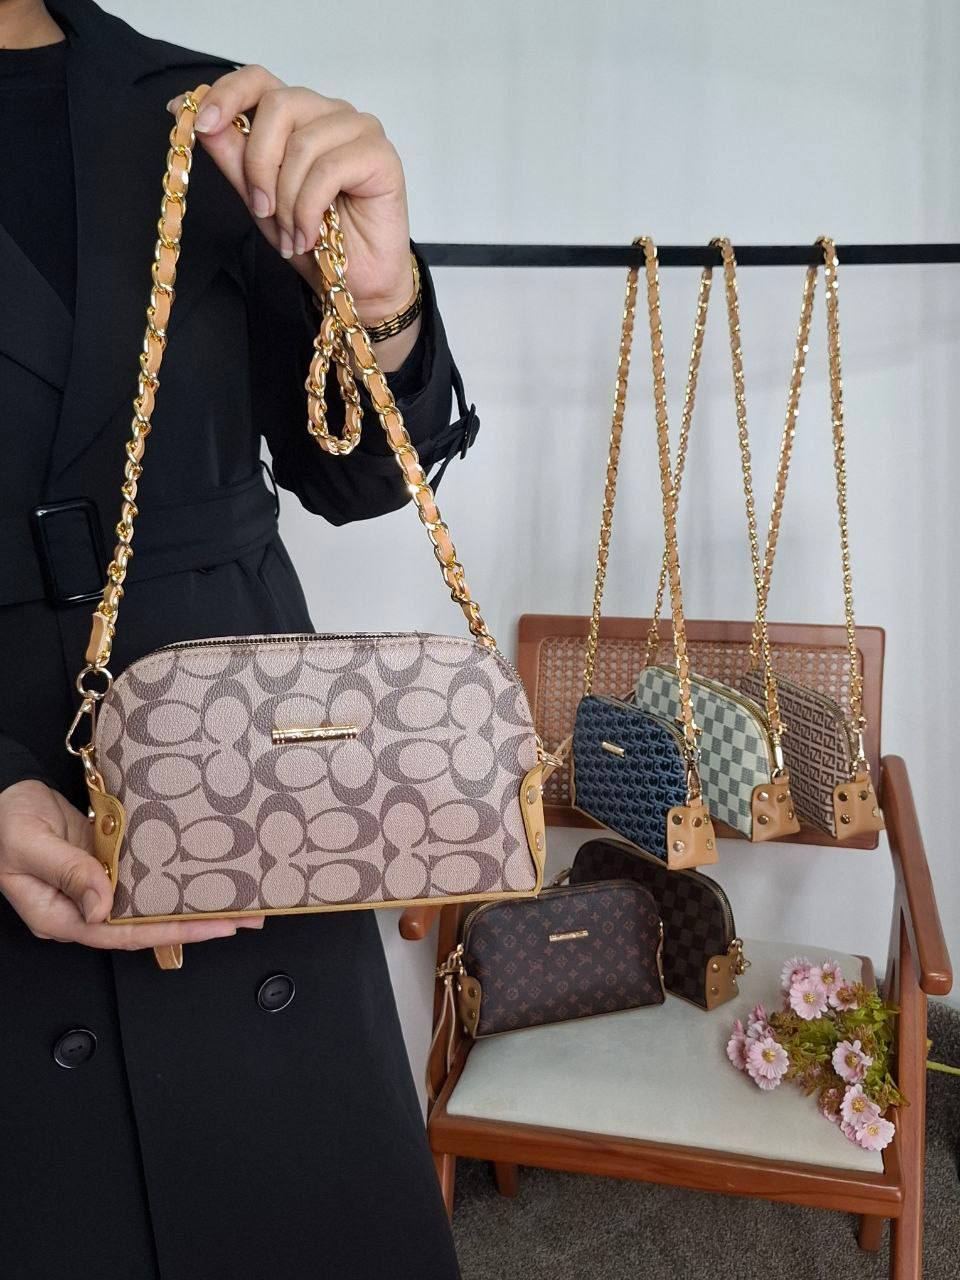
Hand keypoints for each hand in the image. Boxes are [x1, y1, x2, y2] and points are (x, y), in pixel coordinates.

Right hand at [0, 780, 263, 949]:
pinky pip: (143, 877)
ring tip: (238, 898)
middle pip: (144, 925)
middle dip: (196, 924)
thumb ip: (67, 872)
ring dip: (191, 901)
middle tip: (246, 917)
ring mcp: (95, 886)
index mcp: (60, 916)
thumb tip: (103, 907)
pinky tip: (204, 871)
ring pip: (149, 903)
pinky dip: (173, 876)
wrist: (0, 793)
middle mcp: (82, 908)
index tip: (215, 927)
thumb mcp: (29, 845)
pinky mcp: (104, 864)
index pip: (122, 935)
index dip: (170, 933)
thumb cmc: (3, 822)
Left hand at [167, 66, 415, 325]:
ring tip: (292, 233)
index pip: (260, 80)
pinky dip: (309, 208)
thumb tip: (194, 117)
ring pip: (302, 142)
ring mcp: (359, 130)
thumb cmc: (313, 241)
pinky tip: (310, 234)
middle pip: (278, 105)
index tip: (200, 125)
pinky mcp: (381, 155)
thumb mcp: (258, 199)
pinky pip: (328, 169)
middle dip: (258, 163)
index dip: (227, 94)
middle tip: (262, 209)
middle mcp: (330, 114)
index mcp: (299, 117)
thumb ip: (233, 156)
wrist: (355, 285)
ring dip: (287, 198)